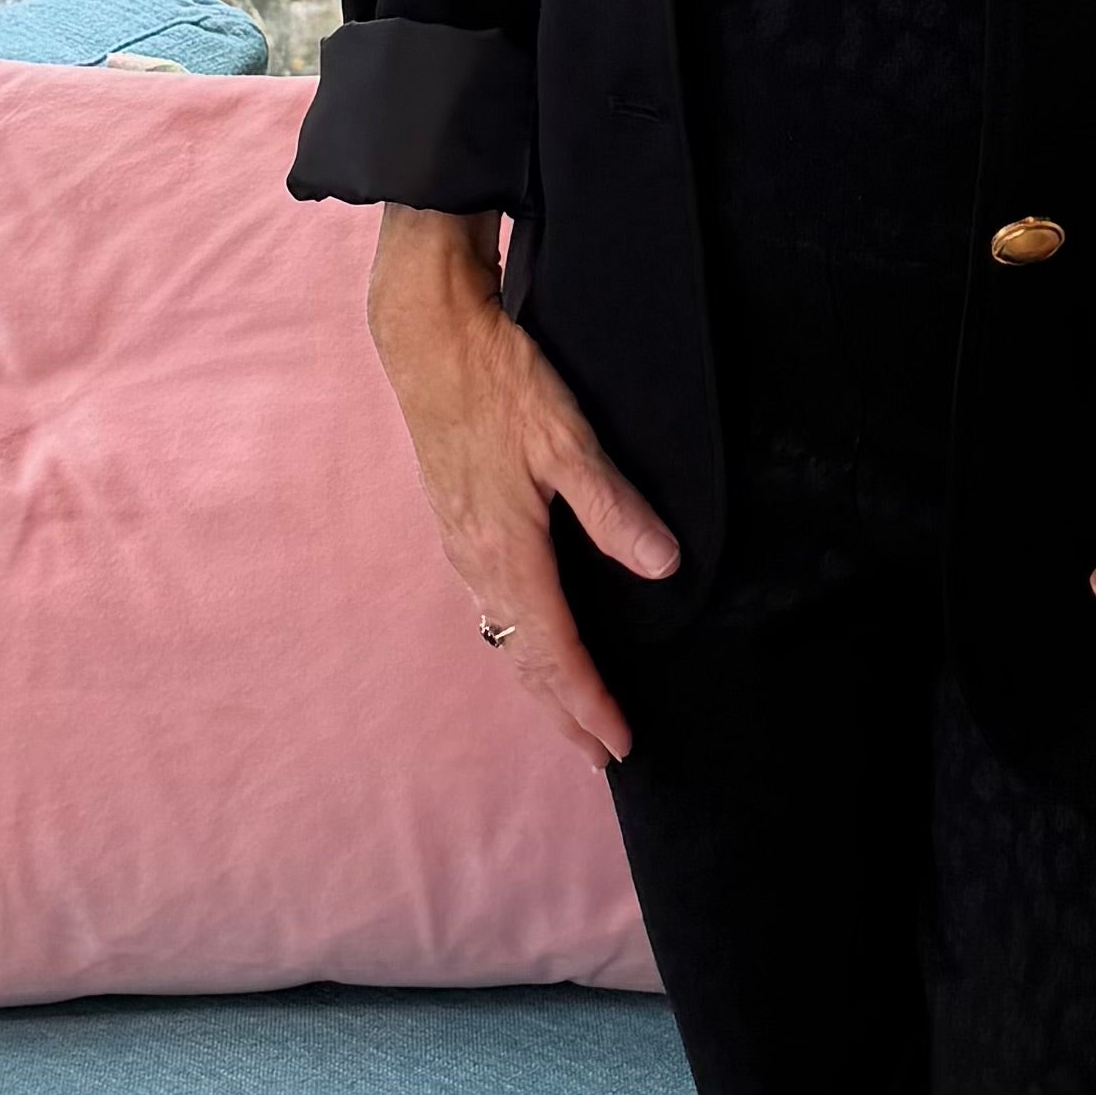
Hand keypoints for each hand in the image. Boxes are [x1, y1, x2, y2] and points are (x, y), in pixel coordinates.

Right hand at [366, 204, 679, 768]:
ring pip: (505, 637)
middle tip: (602, 754)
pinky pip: (492, 608)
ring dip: (541, 682)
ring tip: (574, 712)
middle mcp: (478, 562)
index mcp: (507, 550)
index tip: (621, 743)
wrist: (430, 341)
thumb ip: (612, 505)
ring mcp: (462, 545)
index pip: (555, 651)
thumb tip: (665, 565)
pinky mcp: (457, 524)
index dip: (590, 702)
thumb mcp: (565, 436)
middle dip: (564, 712)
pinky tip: (533, 637)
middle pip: (523, 660)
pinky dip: (519, 643)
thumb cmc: (499, 381)